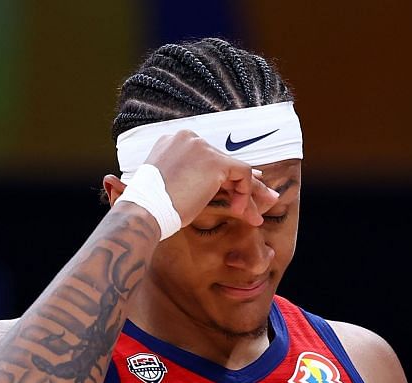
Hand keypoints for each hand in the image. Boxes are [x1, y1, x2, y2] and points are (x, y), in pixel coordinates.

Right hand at [142, 132, 279, 227]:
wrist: (146, 209)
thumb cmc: (154, 205)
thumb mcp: (174, 185)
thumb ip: (197, 180)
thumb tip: (224, 187)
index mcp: (174, 142)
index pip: (209, 158)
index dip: (227, 177)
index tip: (240, 190)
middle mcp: (188, 138)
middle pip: (224, 163)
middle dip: (245, 185)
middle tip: (265, 199)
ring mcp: (202, 147)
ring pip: (236, 170)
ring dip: (249, 194)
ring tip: (256, 215)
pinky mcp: (215, 161)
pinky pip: (242, 174)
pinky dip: (245, 192)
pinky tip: (237, 210)